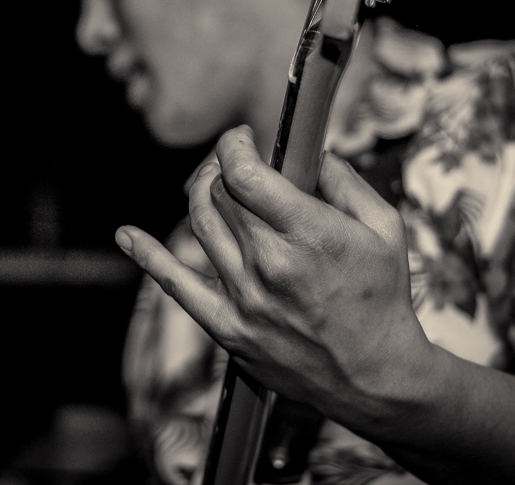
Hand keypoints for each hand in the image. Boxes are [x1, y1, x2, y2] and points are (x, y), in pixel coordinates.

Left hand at [115, 125, 432, 416]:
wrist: (374, 377)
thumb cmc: (382, 300)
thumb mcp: (385, 229)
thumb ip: (346, 182)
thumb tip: (315, 155)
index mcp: (309, 234)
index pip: (245, 172)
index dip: (235, 144)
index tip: (242, 138)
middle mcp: (269, 263)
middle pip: (220, 194)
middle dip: (222, 166)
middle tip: (236, 163)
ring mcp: (244, 297)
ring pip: (199, 225)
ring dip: (200, 194)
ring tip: (214, 184)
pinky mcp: (228, 327)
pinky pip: (176, 286)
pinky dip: (147, 256)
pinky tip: (128, 235)